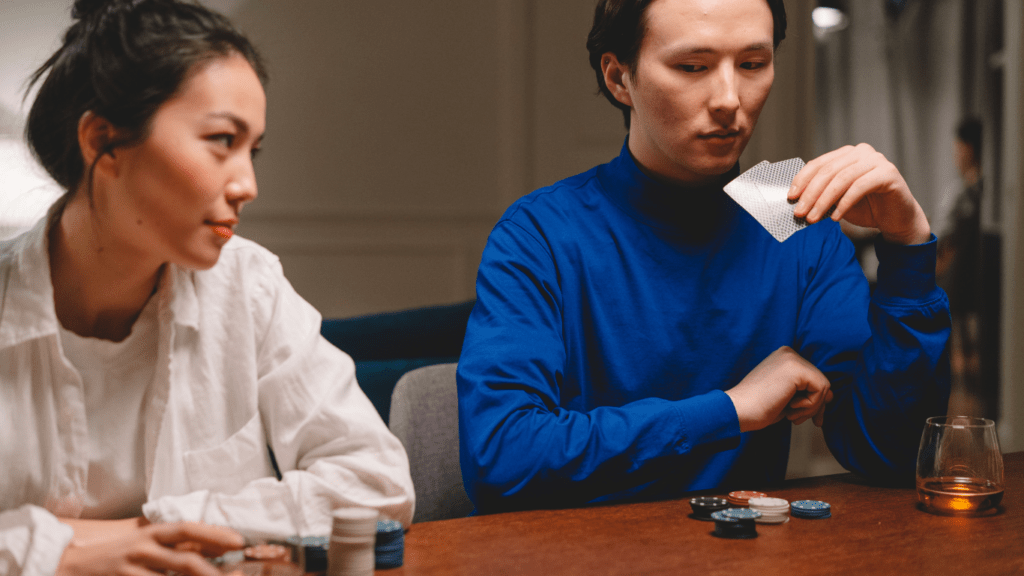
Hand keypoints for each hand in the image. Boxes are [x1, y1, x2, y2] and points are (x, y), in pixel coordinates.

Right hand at [55, 521, 243, 575]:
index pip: (187, 529)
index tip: (238, 541)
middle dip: (212, 573)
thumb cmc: (120, 554)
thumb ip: (177, 545)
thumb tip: (219, 550)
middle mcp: (142, 549)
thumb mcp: (147, 542)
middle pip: (185, 562)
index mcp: (152, 532)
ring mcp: (129, 570)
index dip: (214, 534)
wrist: (71, 564)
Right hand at [725, 346, 833, 432]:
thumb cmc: (757, 407)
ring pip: (824, 386)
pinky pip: (821, 390)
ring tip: (790, 414)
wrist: (738, 410)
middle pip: (821, 381)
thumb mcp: (786, 397)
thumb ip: (806, 392)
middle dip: (815, 405)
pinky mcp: (796, 369)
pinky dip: (810, 405)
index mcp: (784, 357)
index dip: (814, 400)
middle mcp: (789, 353)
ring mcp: (792, 359)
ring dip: (811, 407)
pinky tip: (790, 407)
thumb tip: (831, 395)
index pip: (813, 378)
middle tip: (799, 420)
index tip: (807, 417)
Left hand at [788, 144, 930, 245]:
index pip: (818, 164)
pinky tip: (836, 217)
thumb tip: (796, 200)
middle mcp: (861, 152)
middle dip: (810, 194)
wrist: (896, 219)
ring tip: (814, 218)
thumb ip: (821, 195)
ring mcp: (876, 160)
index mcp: (846, 155)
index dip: (802, 180)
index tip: (791, 197)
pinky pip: (859, 187)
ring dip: (824, 201)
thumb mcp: (837, 200)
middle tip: (800, 212)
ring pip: (842, 179)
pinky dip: (844, 203)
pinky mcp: (888, 173)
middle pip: (828, 171)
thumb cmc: (867, 208)